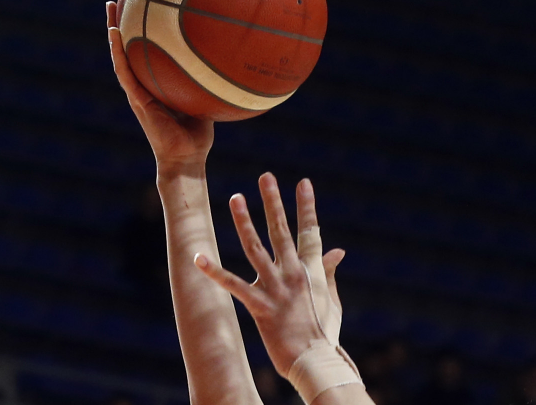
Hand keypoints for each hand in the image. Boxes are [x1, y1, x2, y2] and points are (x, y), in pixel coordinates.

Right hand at [107, 1, 213, 167]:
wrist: (187, 158)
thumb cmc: (198, 135)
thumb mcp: (205, 100)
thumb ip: (207, 81)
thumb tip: (227, 59)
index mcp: (156, 84)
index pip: (146, 52)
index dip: (142, 31)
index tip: (143, 6)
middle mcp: (144, 85)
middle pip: (130, 48)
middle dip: (125, 22)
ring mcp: (138, 92)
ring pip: (121, 56)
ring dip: (114, 30)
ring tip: (112, 6)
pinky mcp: (137, 100)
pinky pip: (125, 72)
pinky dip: (118, 52)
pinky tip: (114, 33)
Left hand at [194, 173, 345, 375]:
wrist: (314, 358)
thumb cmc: (324, 331)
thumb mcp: (332, 298)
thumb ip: (329, 272)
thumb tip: (337, 250)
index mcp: (313, 269)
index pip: (310, 230)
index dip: (306, 206)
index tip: (303, 182)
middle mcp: (293, 272)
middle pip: (281, 230)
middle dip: (273, 201)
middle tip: (266, 177)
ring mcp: (275, 287)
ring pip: (256, 247)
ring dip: (244, 221)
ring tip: (235, 198)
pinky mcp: (258, 305)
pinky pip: (232, 285)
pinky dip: (214, 271)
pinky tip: (198, 257)